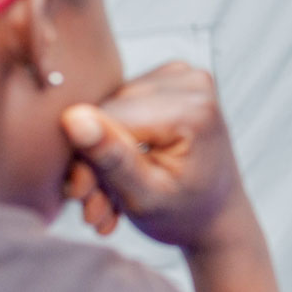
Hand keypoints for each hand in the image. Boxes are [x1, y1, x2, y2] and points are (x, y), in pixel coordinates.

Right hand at [59, 61, 240, 250]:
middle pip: (108, 111)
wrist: (218, 215)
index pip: (108, 118)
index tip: (82, 197)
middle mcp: (190, 82)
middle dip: (93, 162)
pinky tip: (119, 176)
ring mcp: (182, 76)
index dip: (86, 158)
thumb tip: (73, 118)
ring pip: (110, 109)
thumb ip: (112, 159)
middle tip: (93, 206)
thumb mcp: (146, 199)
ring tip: (106, 199)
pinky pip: (123, 105)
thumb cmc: (187, 215)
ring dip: (102, 157)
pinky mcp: (170, 79)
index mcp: (193, 110)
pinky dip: (116, 142)